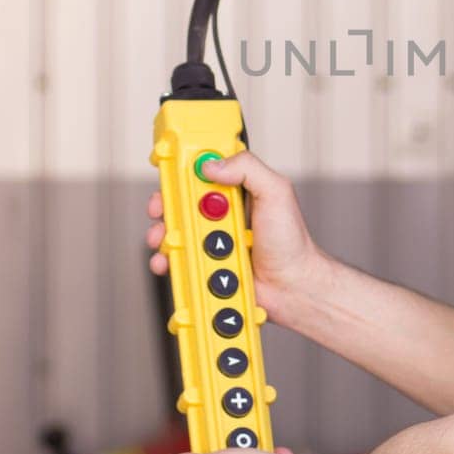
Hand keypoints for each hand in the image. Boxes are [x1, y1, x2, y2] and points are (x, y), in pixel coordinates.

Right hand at [146, 149, 328, 325]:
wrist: (292, 287)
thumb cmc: (291, 243)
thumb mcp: (277, 193)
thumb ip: (248, 169)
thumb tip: (212, 165)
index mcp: (236, 191)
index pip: (203, 171)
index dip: (182, 169)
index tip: (168, 169)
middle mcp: (221, 213)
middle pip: (181, 201)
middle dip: (166, 205)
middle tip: (161, 212)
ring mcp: (212, 239)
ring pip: (176, 231)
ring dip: (167, 236)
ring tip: (174, 242)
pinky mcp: (205, 263)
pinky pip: (180, 260)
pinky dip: (172, 262)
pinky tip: (176, 264)